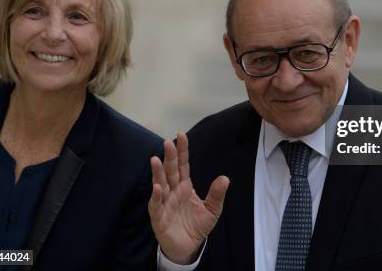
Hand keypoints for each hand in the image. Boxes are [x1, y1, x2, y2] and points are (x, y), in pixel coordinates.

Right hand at [148, 131, 229, 264]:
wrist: (188, 247)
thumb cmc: (197, 226)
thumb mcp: (212, 210)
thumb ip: (217, 194)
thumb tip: (225, 178)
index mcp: (185, 186)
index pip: (183, 165)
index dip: (182, 151)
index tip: (181, 134)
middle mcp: (173, 192)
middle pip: (170, 171)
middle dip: (169, 157)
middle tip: (167, 142)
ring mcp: (165, 203)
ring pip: (160, 184)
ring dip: (157, 173)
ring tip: (155, 159)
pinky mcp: (159, 217)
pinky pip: (156, 206)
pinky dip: (155, 197)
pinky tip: (157, 187)